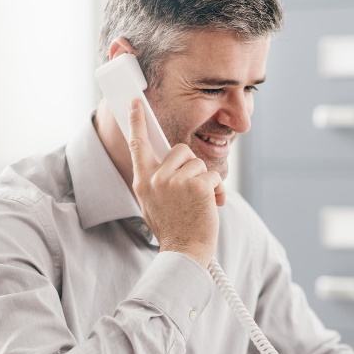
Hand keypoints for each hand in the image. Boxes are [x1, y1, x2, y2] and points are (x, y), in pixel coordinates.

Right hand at [127, 98, 225, 267]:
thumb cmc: (173, 229)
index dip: (137, 121)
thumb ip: (158, 181)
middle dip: (191, 166)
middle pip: (180, 150)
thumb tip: (173, 161)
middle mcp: (156, 178)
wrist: (184, 251)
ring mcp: (175, 181)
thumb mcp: (153, 203)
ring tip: (199, 202)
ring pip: (198, 162)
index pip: (137, 144)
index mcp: (142, 181)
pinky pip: (212, 174)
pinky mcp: (196, 185)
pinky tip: (211, 205)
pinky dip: (217, 189)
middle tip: (191, 190)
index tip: (136, 102)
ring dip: (204, 180)